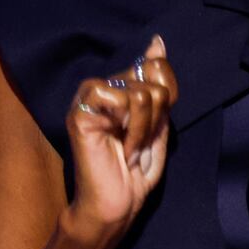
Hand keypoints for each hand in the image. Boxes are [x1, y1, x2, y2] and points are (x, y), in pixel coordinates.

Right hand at [62, 34, 177, 248]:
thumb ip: (159, 85)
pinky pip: (120, 100)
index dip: (168, 95)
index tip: (156, 125)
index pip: (157, 65)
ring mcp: (89, 98)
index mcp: (122, 87)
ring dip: (145, 129)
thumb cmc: (135, 172)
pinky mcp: (80, 112)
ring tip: (131, 148)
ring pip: (141, 92)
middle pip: (153, 78)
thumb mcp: (158, 124)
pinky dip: (132, 128)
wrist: (115, 206)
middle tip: (140, 142)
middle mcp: (104, 87)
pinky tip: (121, 147)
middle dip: (157, 118)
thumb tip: (158, 42)